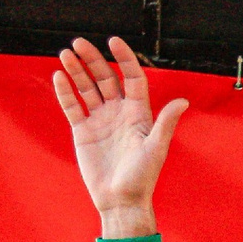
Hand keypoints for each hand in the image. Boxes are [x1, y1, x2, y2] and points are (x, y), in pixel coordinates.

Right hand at [52, 36, 186, 239]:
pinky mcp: (83, 131)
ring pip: (87, 88)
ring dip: (76, 71)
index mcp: (138, 113)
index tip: (113, 41)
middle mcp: (119, 113)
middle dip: (93, 60)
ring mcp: (100, 120)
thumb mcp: (155, 148)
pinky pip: (73, 106)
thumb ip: (166, 123)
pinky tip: (59, 76)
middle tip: (79, 43)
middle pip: (105, 78)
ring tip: (65, 54)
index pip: (132, 78)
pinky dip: (65, 92)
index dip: (124, 59)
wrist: (121, 200)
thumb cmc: (142, 177)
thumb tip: (183, 102)